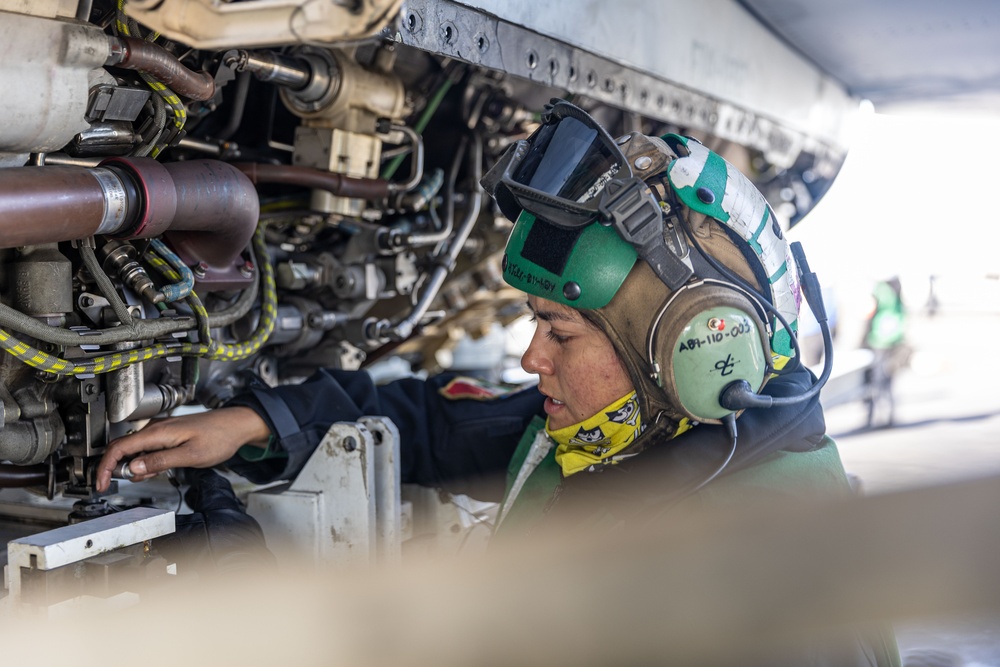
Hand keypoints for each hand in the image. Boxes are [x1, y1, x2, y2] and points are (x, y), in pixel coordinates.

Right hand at [96, 407, 270, 492]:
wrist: (236, 425)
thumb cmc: (219, 437)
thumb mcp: (189, 456)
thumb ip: (159, 461)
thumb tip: (133, 468)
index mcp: (157, 432)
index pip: (119, 448)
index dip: (106, 467)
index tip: (101, 483)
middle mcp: (156, 429)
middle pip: (122, 448)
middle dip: (117, 469)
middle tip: (119, 485)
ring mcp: (161, 431)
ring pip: (135, 450)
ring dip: (136, 467)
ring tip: (156, 473)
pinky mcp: (167, 435)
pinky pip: (147, 449)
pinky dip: (146, 462)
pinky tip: (159, 467)